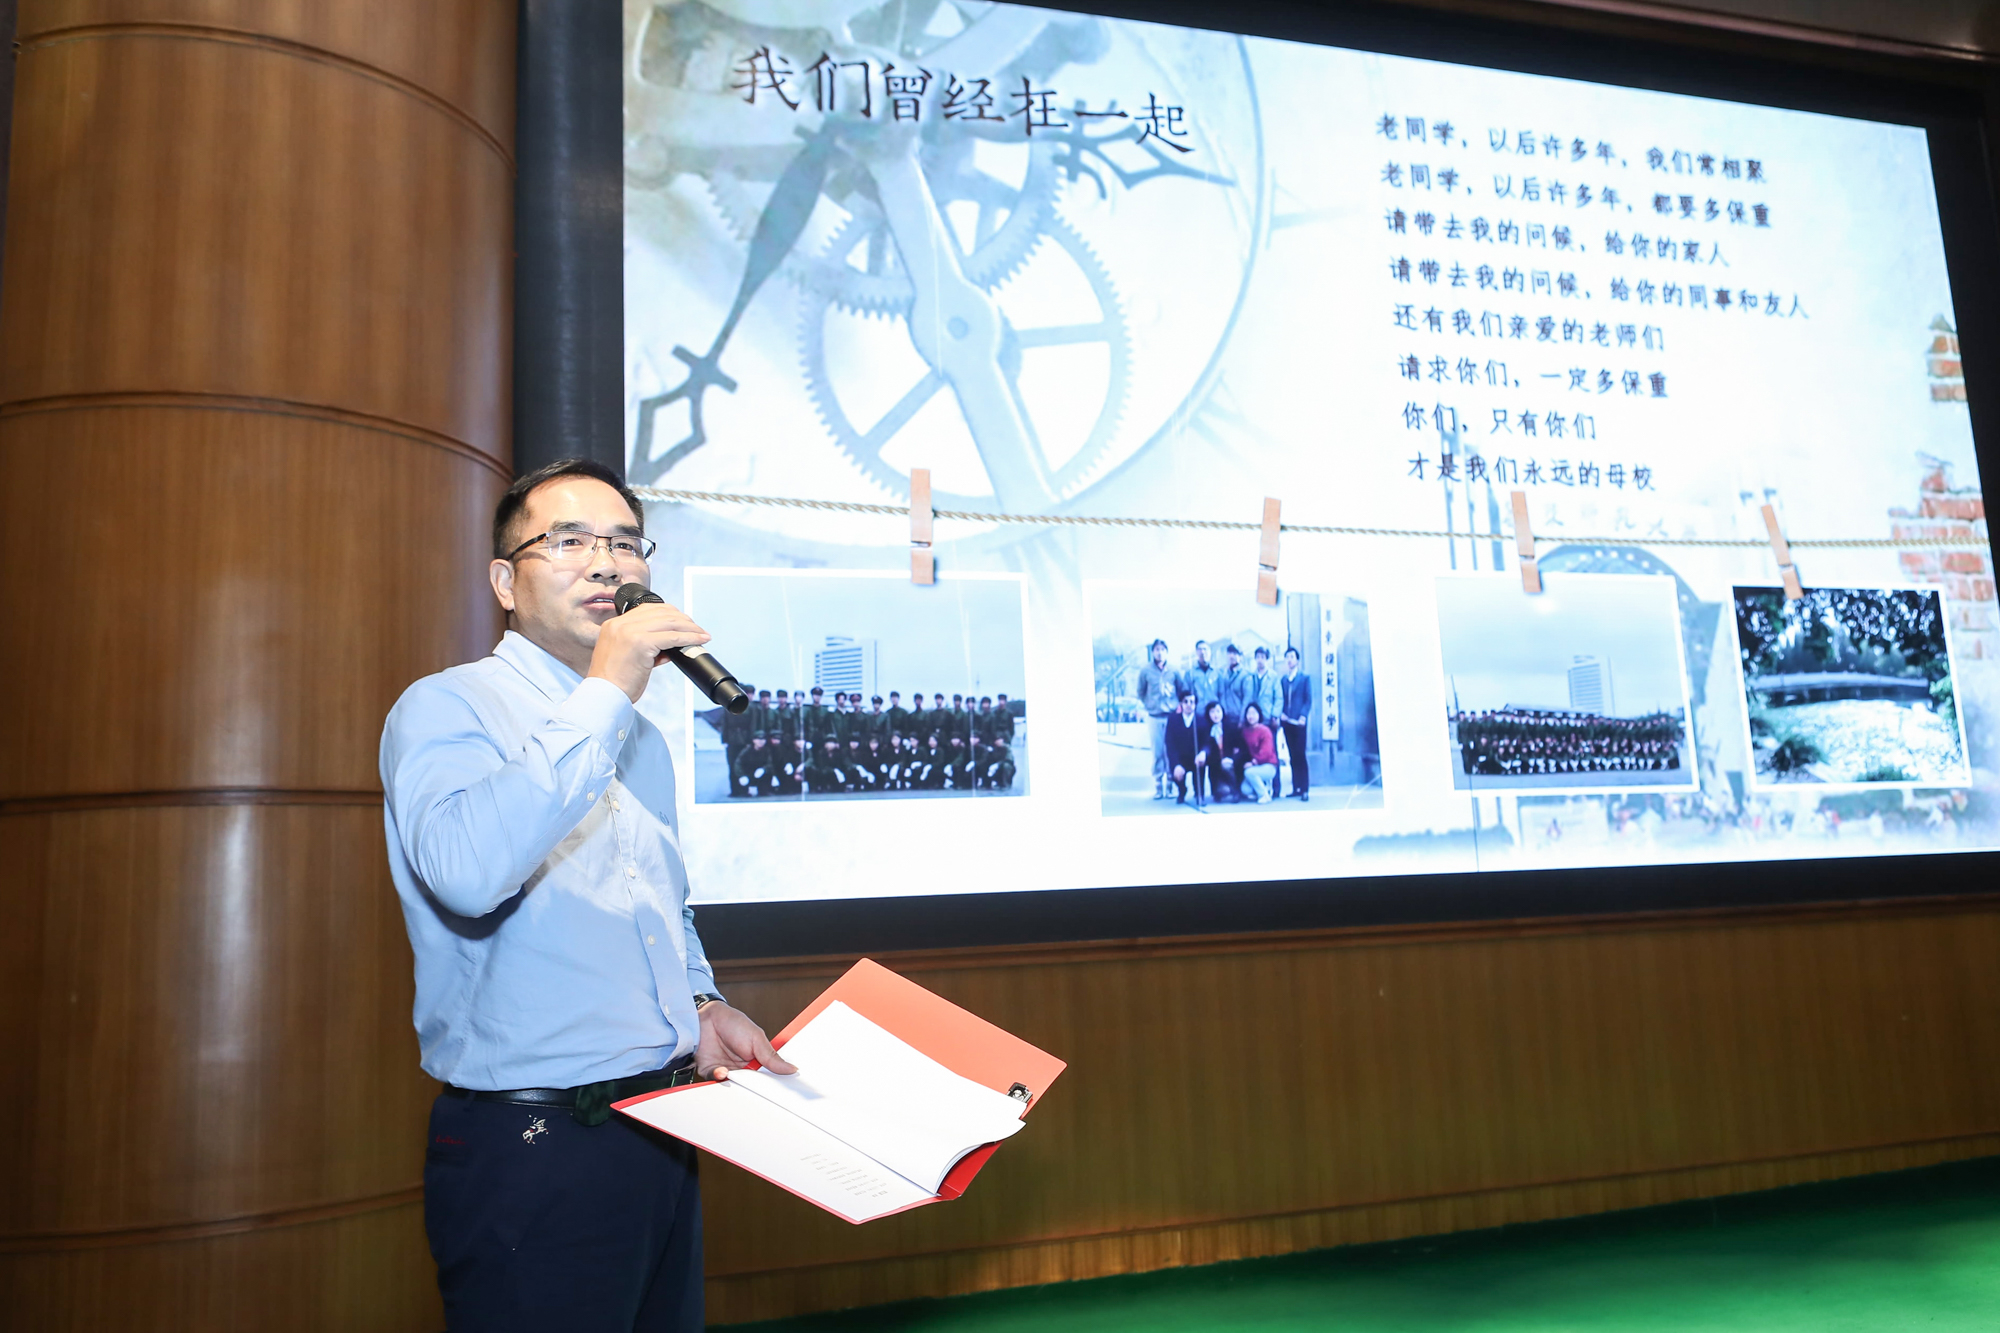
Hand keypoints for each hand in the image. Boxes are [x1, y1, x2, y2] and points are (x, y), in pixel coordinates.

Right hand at [588, 601, 710, 702]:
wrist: (603, 695)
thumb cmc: (614, 682)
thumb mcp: (626, 656)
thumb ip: (645, 646)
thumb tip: (669, 647)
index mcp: (614, 625)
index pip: (647, 609)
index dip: (670, 614)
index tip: (683, 623)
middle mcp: (620, 624)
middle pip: (661, 612)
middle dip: (683, 619)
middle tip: (697, 629)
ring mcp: (629, 631)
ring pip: (670, 622)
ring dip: (690, 628)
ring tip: (702, 635)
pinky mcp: (641, 642)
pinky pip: (673, 637)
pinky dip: (689, 638)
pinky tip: (699, 641)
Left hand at [696, 1002, 796, 1080]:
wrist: (707, 1015)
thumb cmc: (733, 1023)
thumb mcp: (757, 1038)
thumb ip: (771, 1057)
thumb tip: (792, 1069)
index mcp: (755, 1061)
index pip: (766, 1078)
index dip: (770, 1084)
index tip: (776, 1090)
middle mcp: (740, 1068)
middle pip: (749, 1085)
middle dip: (751, 1088)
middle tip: (754, 1087)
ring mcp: (725, 1069)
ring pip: (732, 1086)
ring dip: (735, 1084)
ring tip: (737, 1078)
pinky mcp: (710, 1070)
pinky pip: (715, 1080)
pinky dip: (718, 1077)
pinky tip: (723, 1071)